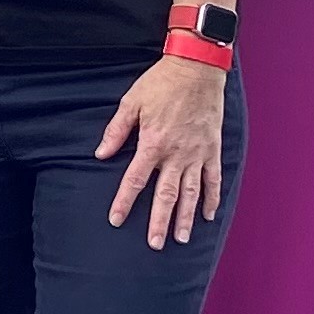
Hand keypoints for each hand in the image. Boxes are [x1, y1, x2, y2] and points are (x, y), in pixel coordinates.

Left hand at [100, 54, 227, 249]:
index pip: (134, 180)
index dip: (124, 202)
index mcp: (153, 144)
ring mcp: (197, 153)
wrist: (196, 69)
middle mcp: (176, 154)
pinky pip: (213, 178)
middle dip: (159, 222)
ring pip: (191, 193)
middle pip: (166, 195)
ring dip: (185, 217)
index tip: (116, 220)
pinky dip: (212, 198)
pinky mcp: (212, 149)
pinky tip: (208, 215)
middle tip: (155, 244)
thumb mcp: (131, 103)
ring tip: (181, 238)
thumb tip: (100, 154)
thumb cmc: (161, 84)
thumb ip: (116, 131)